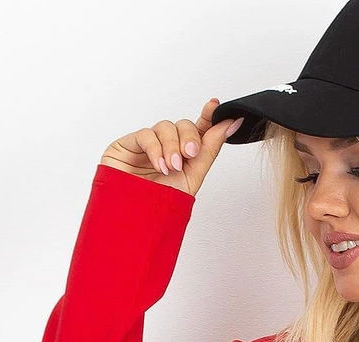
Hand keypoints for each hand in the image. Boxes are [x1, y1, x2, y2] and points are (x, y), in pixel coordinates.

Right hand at [99, 98, 243, 197]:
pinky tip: (159, 165)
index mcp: (184, 157)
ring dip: (172, 146)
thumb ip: (209, 150)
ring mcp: (148, 145)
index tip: (215, 106)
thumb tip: (230, 124)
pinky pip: (147, 134)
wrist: (136, 218)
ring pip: (166, 127)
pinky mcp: (129, 144)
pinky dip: (156, 149)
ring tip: (171, 167)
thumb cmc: (161, 203)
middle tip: (190, 154)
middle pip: (183, 125)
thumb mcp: (193, 177)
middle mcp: (167, 148)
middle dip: (189, 137)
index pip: (199, 130)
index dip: (208, 116)